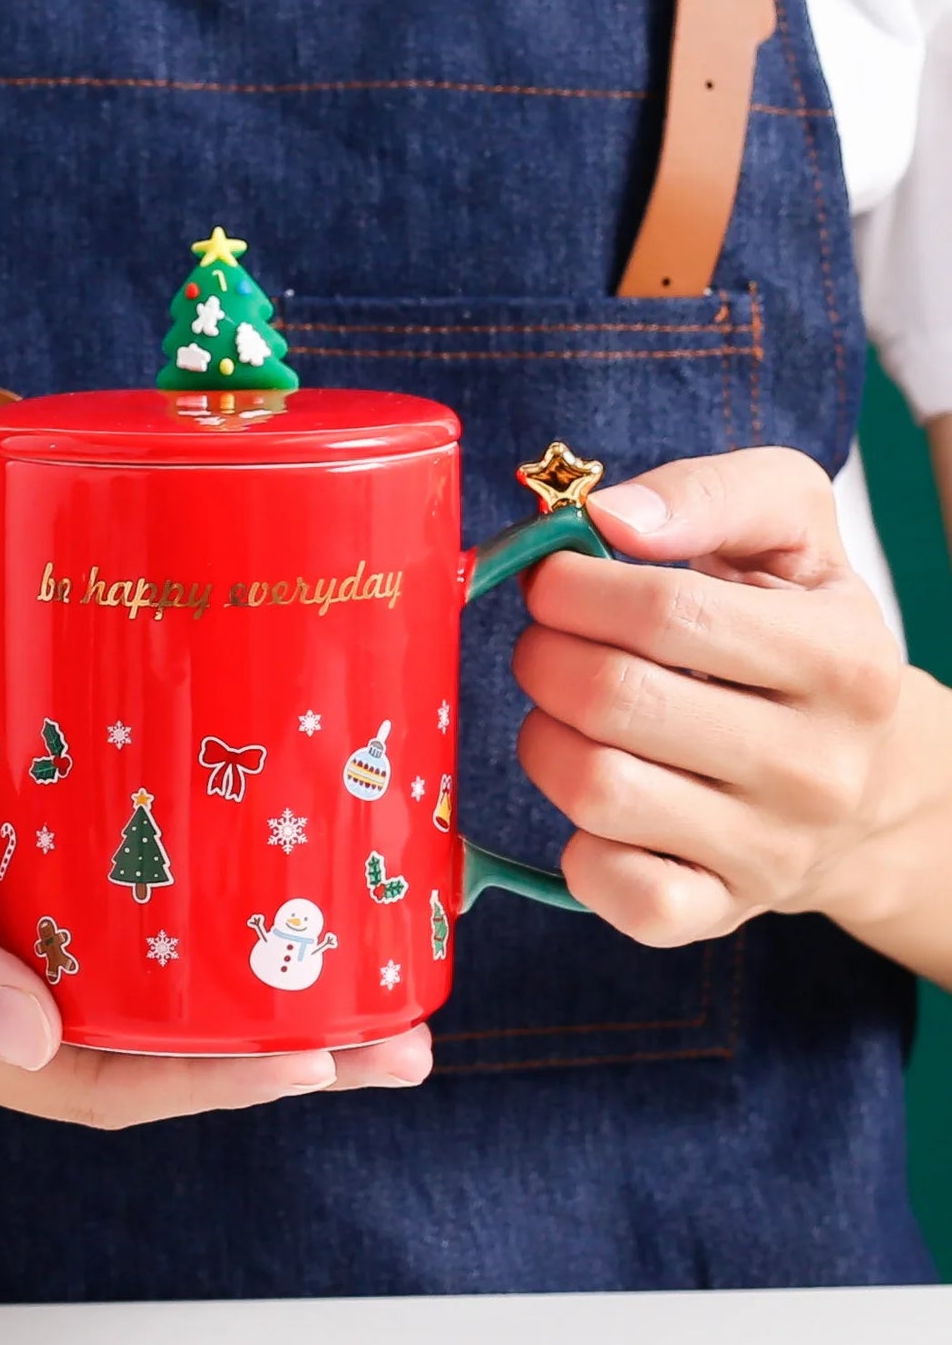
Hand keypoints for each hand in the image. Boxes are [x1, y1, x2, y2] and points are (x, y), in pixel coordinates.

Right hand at [0, 714, 429, 1121]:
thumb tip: (34, 1040)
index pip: (105, 1085)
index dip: (211, 1081)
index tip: (312, 1058)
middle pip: (156, 1052)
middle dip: (273, 1051)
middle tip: (393, 1042)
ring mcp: (14, 959)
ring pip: (154, 993)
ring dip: (252, 989)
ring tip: (362, 973)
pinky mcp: (25, 898)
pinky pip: (125, 927)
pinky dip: (196, 925)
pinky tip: (262, 901)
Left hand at [511, 448, 903, 945]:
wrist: (866, 781)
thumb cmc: (800, 633)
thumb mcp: (791, 532)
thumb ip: (707, 495)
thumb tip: (608, 517)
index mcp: (843, 658)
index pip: (665, 612)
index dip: (572, 586)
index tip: (550, 579)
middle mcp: (819, 766)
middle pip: (613, 699)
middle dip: (543, 655)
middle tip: (545, 643)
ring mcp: (772, 852)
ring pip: (595, 790)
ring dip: (542, 738)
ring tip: (565, 713)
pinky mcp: (720, 913)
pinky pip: (612, 890)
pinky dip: (575, 844)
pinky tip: (594, 802)